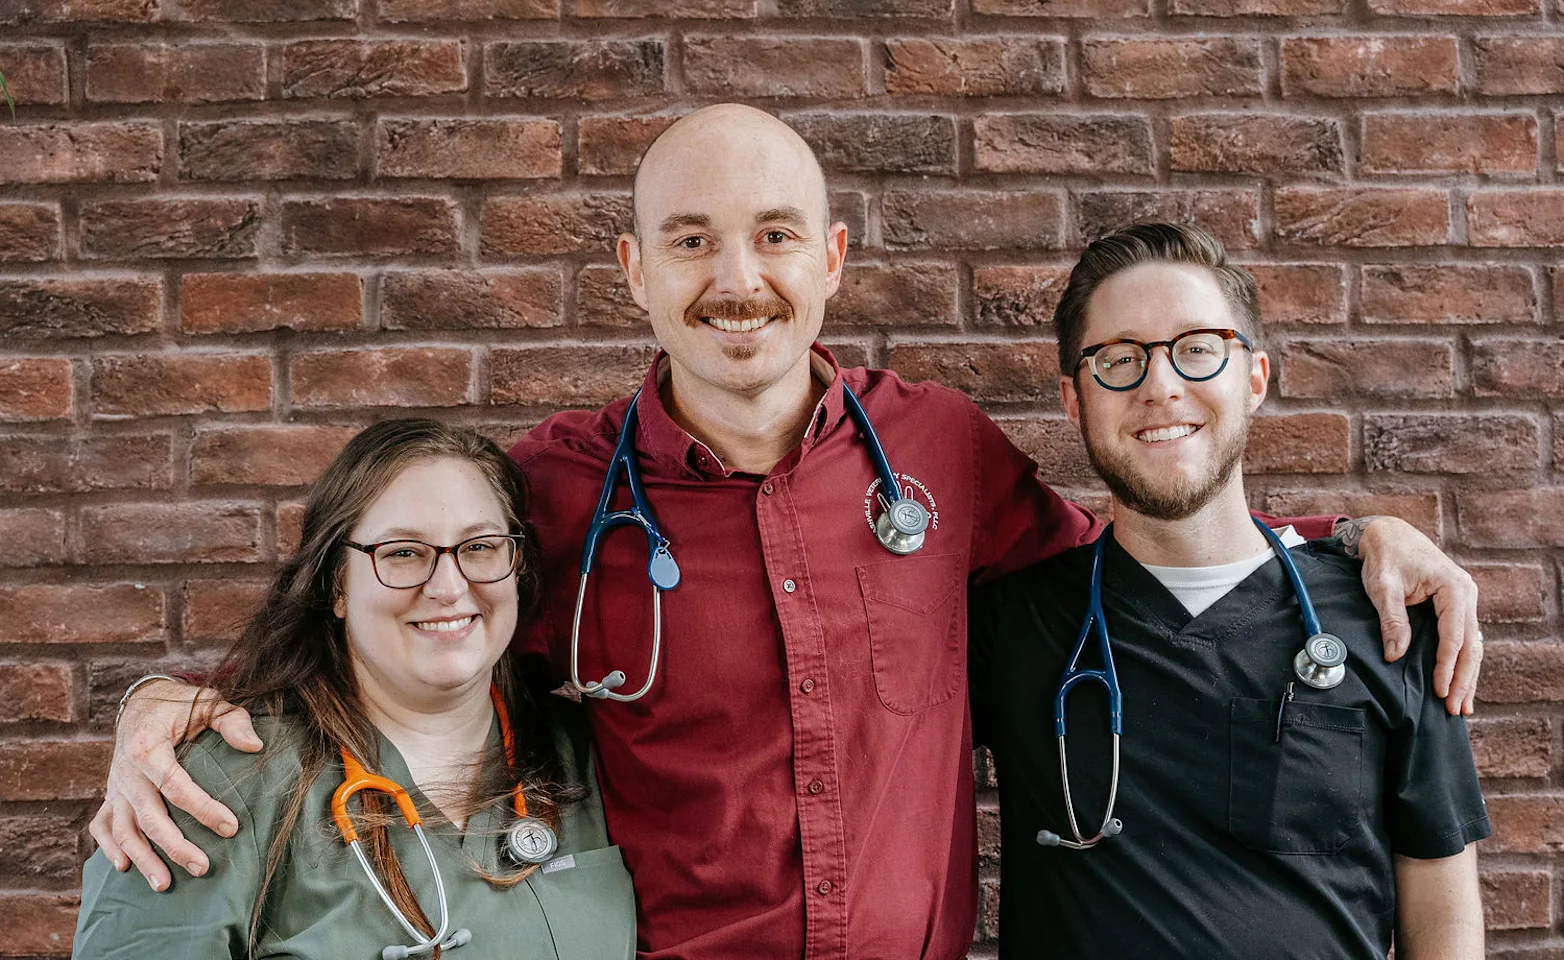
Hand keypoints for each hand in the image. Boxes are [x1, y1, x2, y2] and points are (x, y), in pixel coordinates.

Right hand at [88, 679, 263, 889]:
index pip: (175, 785)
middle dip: (175, 847)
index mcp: (148, 747)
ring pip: (123, 830)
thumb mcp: (207, 702)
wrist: (141, 701)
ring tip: (164, 885)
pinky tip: (124, 868)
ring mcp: (115, 786)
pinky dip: (108, 847)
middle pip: (149, 817)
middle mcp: (126, 772)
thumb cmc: (179, 705)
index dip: (203, 809)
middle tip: (203, 868)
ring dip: (142, 859)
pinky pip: (101, 825)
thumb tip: (255, 746)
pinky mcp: (110, 795)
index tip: (231, 828)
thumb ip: (231, 720)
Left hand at [1352, 517, 1480, 715]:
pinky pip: (1464, 638)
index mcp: (1454, 589)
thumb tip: (1395, 655)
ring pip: (1472, 645)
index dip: (1447, 667)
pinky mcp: (1456, 606)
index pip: (1454, 637)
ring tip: (1463, 705)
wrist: (1388, 535)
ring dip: (1467, 675)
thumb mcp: (1383, 587)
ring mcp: (1465, 600)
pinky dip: (1462, 661)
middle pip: (1471, 645)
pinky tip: (1459, 682)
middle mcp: (1467, 594)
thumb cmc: (1385, 557)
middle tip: (1455, 709)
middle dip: (1463, 679)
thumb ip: (1392, 620)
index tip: (1440, 692)